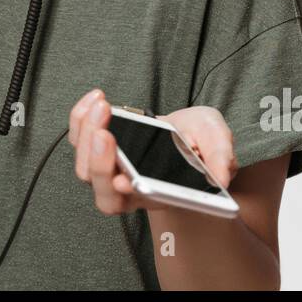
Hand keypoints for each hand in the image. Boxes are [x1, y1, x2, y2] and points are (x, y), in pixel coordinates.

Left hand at [68, 89, 237, 215]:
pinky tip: (96, 97)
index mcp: (154, 194)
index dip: (124, 194)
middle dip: (99, 161)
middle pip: (100, 185)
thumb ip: (222, 157)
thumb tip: (222, 175)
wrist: (186, 135)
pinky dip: (81, 116)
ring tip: (102, 106)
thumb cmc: (201, 143)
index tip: (123, 181)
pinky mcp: (97, 145)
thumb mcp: (218, 142)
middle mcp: (126, 187)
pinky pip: (79, 135)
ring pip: (83, 162)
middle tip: (105, 134)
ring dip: (87, 133)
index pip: (131, 203)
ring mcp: (110, 167)